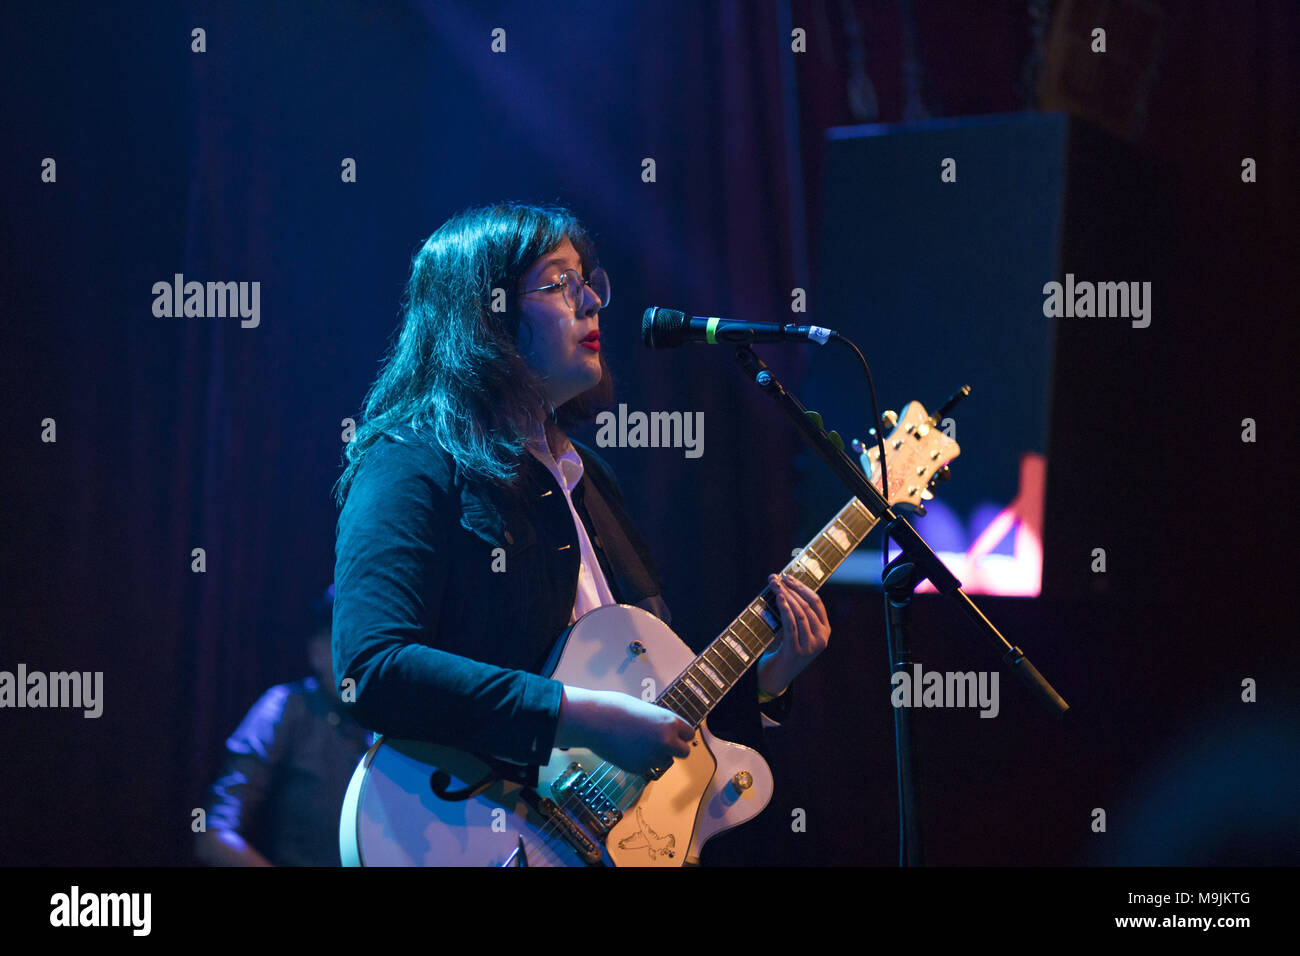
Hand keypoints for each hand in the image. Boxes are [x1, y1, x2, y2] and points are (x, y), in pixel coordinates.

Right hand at [555, 687, 693, 776]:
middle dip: (675, 749)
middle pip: (684, 752)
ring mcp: (654, 756)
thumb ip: (660, 723)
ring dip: (658, 756)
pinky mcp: (640, 768)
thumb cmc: (616, 708)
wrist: (595, 721)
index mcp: (670, 722)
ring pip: (666, 761)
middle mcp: (666, 741)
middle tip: (661, 744)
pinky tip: (628, 749)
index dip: (680, 734)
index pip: (689, 734)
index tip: (673, 735)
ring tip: (639, 744)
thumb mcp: (646, 710)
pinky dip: (641, 761)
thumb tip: (667, 732)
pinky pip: (648, 767)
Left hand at [757, 573, 830, 696]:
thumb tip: (784, 585)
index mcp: (825, 631)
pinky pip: (791, 625)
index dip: (802, 587)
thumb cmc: (783, 649)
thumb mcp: (795, 630)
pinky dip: (785, 610)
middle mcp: (821, 639)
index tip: (788, 576)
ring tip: (775, 586)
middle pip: (807, 606)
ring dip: (786, 597)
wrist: (776, 677)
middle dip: (791, 589)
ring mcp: (810, 646)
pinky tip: (779, 599)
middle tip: (777, 578)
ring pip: (800, 614)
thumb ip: (795, 613)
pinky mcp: (797, 651)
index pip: (816, 603)